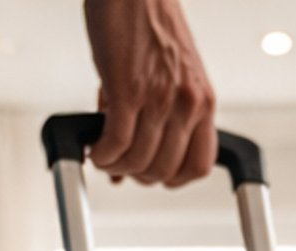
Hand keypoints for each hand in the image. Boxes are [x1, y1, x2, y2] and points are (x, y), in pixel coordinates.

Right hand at [82, 0, 216, 186]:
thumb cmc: (147, 27)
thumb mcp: (168, 77)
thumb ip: (155, 122)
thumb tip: (124, 167)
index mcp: (202, 99)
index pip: (199, 165)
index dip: (172, 178)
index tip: (152, 171)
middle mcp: (187, 101)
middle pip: (163, 171)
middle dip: (136, 173)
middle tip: (119, 161)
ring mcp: (159, 98)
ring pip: (137, 163)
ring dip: (113, 165)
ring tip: (102, 153)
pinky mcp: (129, 91)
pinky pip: (115, 146)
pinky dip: (100, 155)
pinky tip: (93, 148)